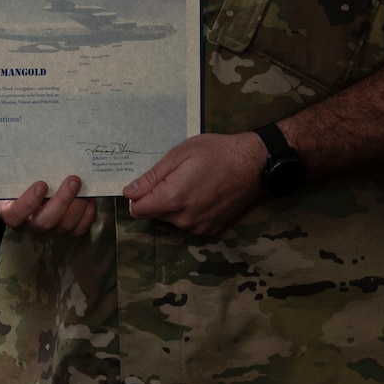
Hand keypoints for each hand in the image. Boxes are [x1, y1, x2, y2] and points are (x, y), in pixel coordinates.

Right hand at [0, 175, 98, 237]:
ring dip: (77, 207)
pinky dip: (86, 216)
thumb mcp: (13, 176)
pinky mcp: (62, 231)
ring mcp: (47, 231)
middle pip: (44, 222)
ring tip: (83, 188)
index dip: (29, 202)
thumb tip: (34, 154)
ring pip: (64, 227)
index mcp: (11, 212)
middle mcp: (29, 225)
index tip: (41, 184)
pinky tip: (90, 200)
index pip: (16, 214)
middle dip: (62, 201)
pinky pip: (77, 230)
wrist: (25, 192)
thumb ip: (19, 171)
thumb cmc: (19, 182)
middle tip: (73, 180)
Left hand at [124, 133, 264, 236]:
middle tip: (178, 177)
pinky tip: (205, 194)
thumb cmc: (217, 152)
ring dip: (175, 206)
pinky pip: (189, 223)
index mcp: (173, 199)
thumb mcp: (181, 154)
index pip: (137, 211)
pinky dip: (191, 211)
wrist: (254, 164)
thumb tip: (129, 192)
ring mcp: (199, 228)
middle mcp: (184, 219)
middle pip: (155, 215)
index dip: (137, 197)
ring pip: (172, 220)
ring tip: (194, 183)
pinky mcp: (211, 230)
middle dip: (159, 198)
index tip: (147, 184)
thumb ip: (152, 176)